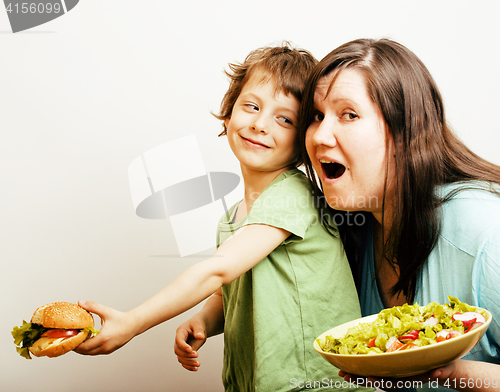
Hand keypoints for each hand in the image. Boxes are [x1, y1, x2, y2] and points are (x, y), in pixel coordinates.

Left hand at [74, 301, 137, 355]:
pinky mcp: (110, 350)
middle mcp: (105, 346)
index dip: (75, 344)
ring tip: (79, 340)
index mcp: (103, 338)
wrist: (134, 324)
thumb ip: (92, 306)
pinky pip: (97, 352)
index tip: (70, 339)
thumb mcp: (106, 311)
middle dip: (77, 347)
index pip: (83, 347)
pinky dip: (91, 349)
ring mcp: (108, 350)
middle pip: (85, 352)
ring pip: (91, 353)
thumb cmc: (121, 318)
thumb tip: (80, 302)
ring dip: (84, 349)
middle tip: (72, 340)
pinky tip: (89, 341)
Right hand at [174, 318, 206, 370]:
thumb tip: (200, 336)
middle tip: (196, 355)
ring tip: (198, 364)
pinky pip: (184, 362)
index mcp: (180, 332)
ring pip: (180, 358)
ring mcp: (181, 348)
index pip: (178, 340)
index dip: (183, 346)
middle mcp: (179, 341)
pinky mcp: (185, 354)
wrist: (199, 327)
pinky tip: (196, 369)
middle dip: (186, 355)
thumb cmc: (197, 324)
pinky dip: (189, 366)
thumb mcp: (198, 324)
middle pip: (178, 351)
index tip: (191, 349)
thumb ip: (199, 330)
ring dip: (188, 362)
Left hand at [338, 363, 456, 388]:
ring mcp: (394, 371)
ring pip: (373, 374)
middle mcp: (399, 376)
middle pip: (377, 379)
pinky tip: (351, 361)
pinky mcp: (392, 364)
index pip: (391, 381)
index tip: (366, 378)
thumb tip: (438, 373)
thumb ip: (441, 372)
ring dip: (357, 373)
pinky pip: (375, 366)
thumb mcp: (445, 369)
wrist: (445, 367)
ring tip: (341, 372)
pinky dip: (363, 365)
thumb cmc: (445, 368)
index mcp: (409, 377)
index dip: (378, 380)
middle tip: (343, 375)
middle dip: (359, 378)